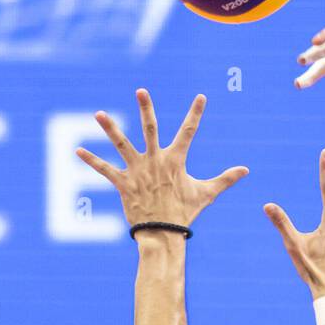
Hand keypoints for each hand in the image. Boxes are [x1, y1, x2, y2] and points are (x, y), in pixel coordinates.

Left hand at [76, 89, 247, 228]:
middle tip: (141, 90)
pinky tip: (77, 150)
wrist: (163, 234)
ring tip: (98, 114)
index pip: (189, 132)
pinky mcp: (123, 184)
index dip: (196, 114)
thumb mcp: (206, 194)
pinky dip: (91, 161)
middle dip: (145, 108)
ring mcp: (137, 171)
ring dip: (109, 129)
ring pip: (121, 144)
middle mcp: (155, 161)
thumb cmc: (185, 213)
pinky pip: (105, 170)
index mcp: (175, 161)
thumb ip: (226, 179)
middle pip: (150, 129)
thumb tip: (246, 170)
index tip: (201, 97)